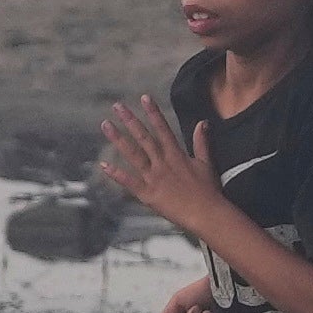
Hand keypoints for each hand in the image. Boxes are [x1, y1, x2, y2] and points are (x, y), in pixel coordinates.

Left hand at [95, 95, 229, 231]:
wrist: (206, 214)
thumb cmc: (208, 191)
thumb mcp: (206, 163)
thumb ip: (201, 142)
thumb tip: (202, 122)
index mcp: (176, 155)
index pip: (163, 129)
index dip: (153, 113)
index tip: (144, 98)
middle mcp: (163, 163)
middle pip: (144, 138)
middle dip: (130, 121)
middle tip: (117, 106)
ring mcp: (154, 178)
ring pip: (133, 155)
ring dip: (118, 139)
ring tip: (106, 125)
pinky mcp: (148, 194)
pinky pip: (129, 182)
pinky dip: (116, 174)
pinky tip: (104, 164)